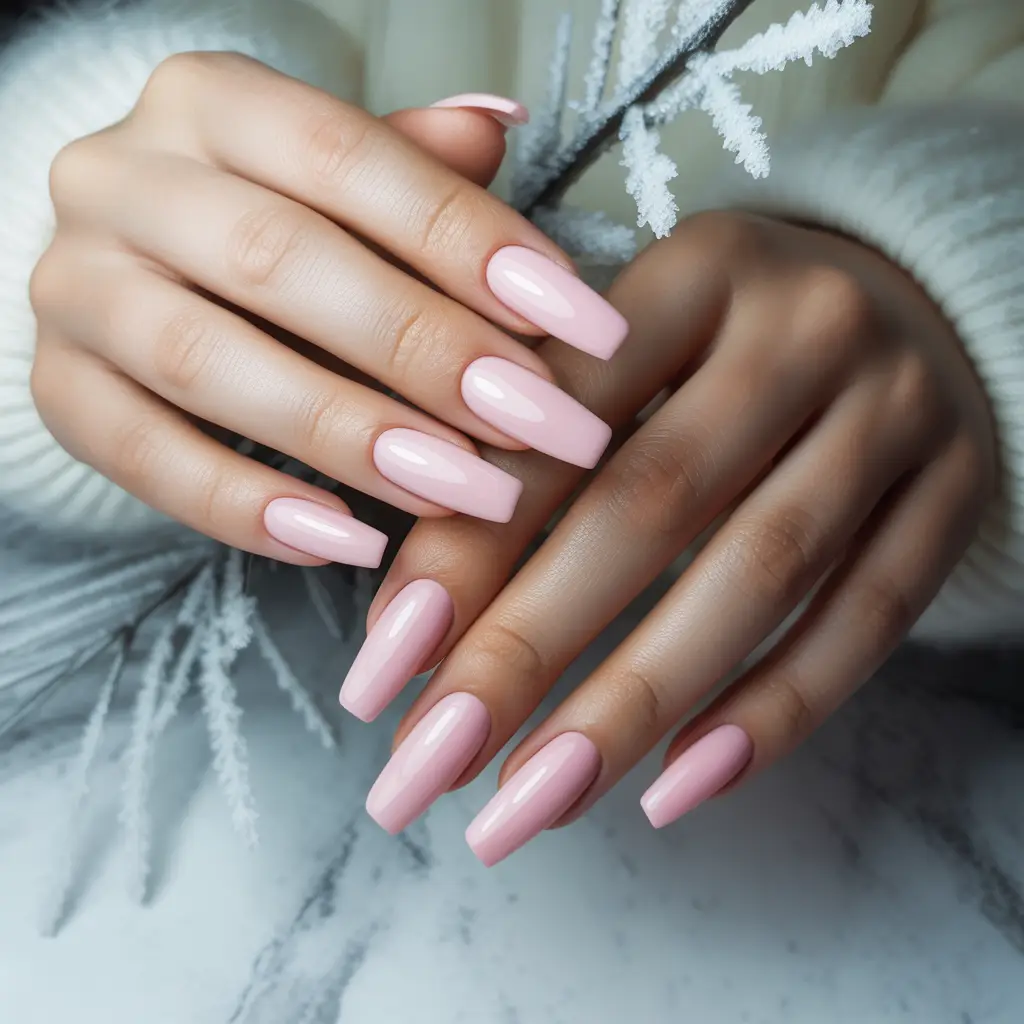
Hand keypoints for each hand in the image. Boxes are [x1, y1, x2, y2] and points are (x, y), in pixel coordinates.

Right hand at [29, 55, 622, 562]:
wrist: (134, 267)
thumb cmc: (271, 223)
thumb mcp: (337, 179)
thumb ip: (410, 166)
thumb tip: (497, 127)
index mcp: (210, 101)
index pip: (352, 160)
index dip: (474, 246)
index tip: (584, 329)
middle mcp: (122, 178)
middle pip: (280, 261)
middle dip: (426, 353)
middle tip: (538, 428)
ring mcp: (76, 288)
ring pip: (206, 363)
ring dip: (351, 436)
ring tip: (465, 492)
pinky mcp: (59, 390)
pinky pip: (144, 459)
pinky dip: (248, 507)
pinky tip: (349, 540)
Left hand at [346, 211, 995, 860]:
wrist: (915, 299)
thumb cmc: (728, 338)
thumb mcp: (634, 341)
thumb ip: (527, 442)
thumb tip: (413, 616)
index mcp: (699, 269)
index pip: (561, 414)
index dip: (464, 547)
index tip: (379, 672)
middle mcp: (805, 327)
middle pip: (652, 504)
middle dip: (527, 651)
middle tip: (428, 767)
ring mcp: (896, 412)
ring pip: (757, 576)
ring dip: (631, 707)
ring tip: (530, 804)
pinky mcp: (955, 492)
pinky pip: (868, 619)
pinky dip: (772, 712)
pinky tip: (675, 787)